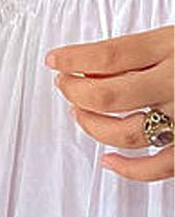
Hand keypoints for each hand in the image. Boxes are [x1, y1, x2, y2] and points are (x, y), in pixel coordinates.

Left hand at [45, 23, 173, 182]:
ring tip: (79, 114)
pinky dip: (129, 169)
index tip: (54, 60)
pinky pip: (157, 166)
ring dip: (93, 126)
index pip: (111, 55)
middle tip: (63, 85)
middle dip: (76, 92)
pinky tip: (108, 160)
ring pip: (125, 133)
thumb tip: (93, 66)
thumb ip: (143, 50)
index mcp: (173, 48)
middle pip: (108, 95)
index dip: (73, 59)